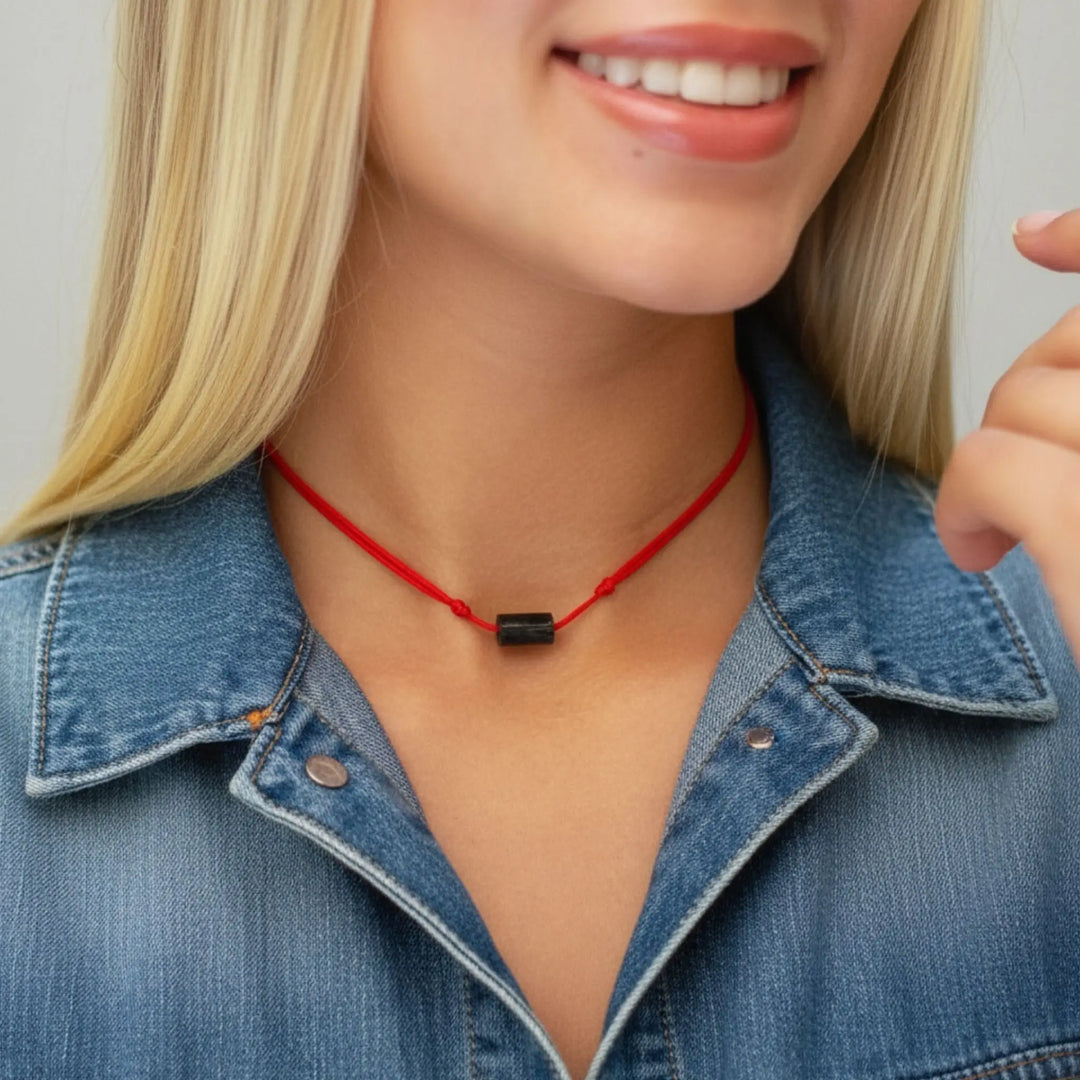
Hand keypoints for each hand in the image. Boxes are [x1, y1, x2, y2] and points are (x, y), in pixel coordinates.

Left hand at [934, 208, 1079, 669]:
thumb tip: (1034, 233)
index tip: (1037, 235)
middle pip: (1076, 347)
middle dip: (1039, 381)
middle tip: (1030, 456)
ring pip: (1034, 399)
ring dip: (994, 451)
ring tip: (999, 524)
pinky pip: (1002, 463)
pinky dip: (968, 500)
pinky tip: (977, 553)